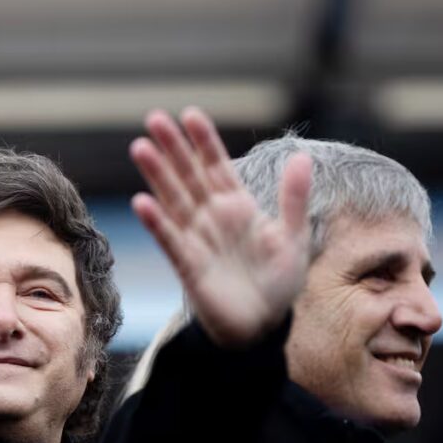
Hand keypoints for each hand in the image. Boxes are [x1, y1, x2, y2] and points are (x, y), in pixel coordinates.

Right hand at [129, 107, 312, 347]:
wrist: (262, 328)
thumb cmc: (277, 284)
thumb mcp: (293, 238)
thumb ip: (293, 199)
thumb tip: (301, 156)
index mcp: (238, 207)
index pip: (217, 166)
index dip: (204, 141)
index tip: (190, 115)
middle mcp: (212, 218)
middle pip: (188, 176)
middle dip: (172, 148)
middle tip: (154, 118)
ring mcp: (197, 239)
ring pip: (173, 200)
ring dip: (157, 176)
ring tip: (140, 147)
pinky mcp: (187, 265)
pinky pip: (169, 239)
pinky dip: (156, 222)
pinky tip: (142, 202)